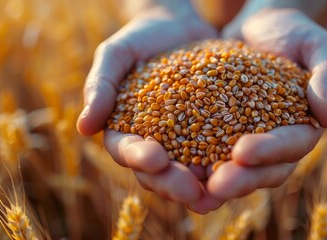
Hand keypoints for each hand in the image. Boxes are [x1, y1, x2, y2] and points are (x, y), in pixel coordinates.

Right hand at [76, 5, 222, 212]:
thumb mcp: (116, 54)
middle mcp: (154, 142)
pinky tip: (243, 170)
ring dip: (202, 186)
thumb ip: (100, 86)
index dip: (139, 158)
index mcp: (125, 130)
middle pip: (158, 173)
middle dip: (173, 183)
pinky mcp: (211, 132)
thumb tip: (83, 128)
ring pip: (189, 171)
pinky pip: (218, 152)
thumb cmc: (140, 38)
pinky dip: (227, 163)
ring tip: (219, 192)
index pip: (127, 150)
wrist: (177, 27)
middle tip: (192, 191)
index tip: (155, 158)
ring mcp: (183, 141)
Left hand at [202, 8, 326, 207]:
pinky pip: (207, 153)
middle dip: (240, 180)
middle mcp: (275, 143)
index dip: (269, 151)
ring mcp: (246, 140)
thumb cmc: (293, 34)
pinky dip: (192, 163)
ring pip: (234, 171)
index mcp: (302, 128)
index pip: (291, 146)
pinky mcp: (219, 133)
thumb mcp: (316, 45)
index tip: (243, 151)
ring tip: (190, 189)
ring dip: (212, 183)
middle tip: (215, 186)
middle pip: (262, 171)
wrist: (259, 29)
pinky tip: (170, 166)